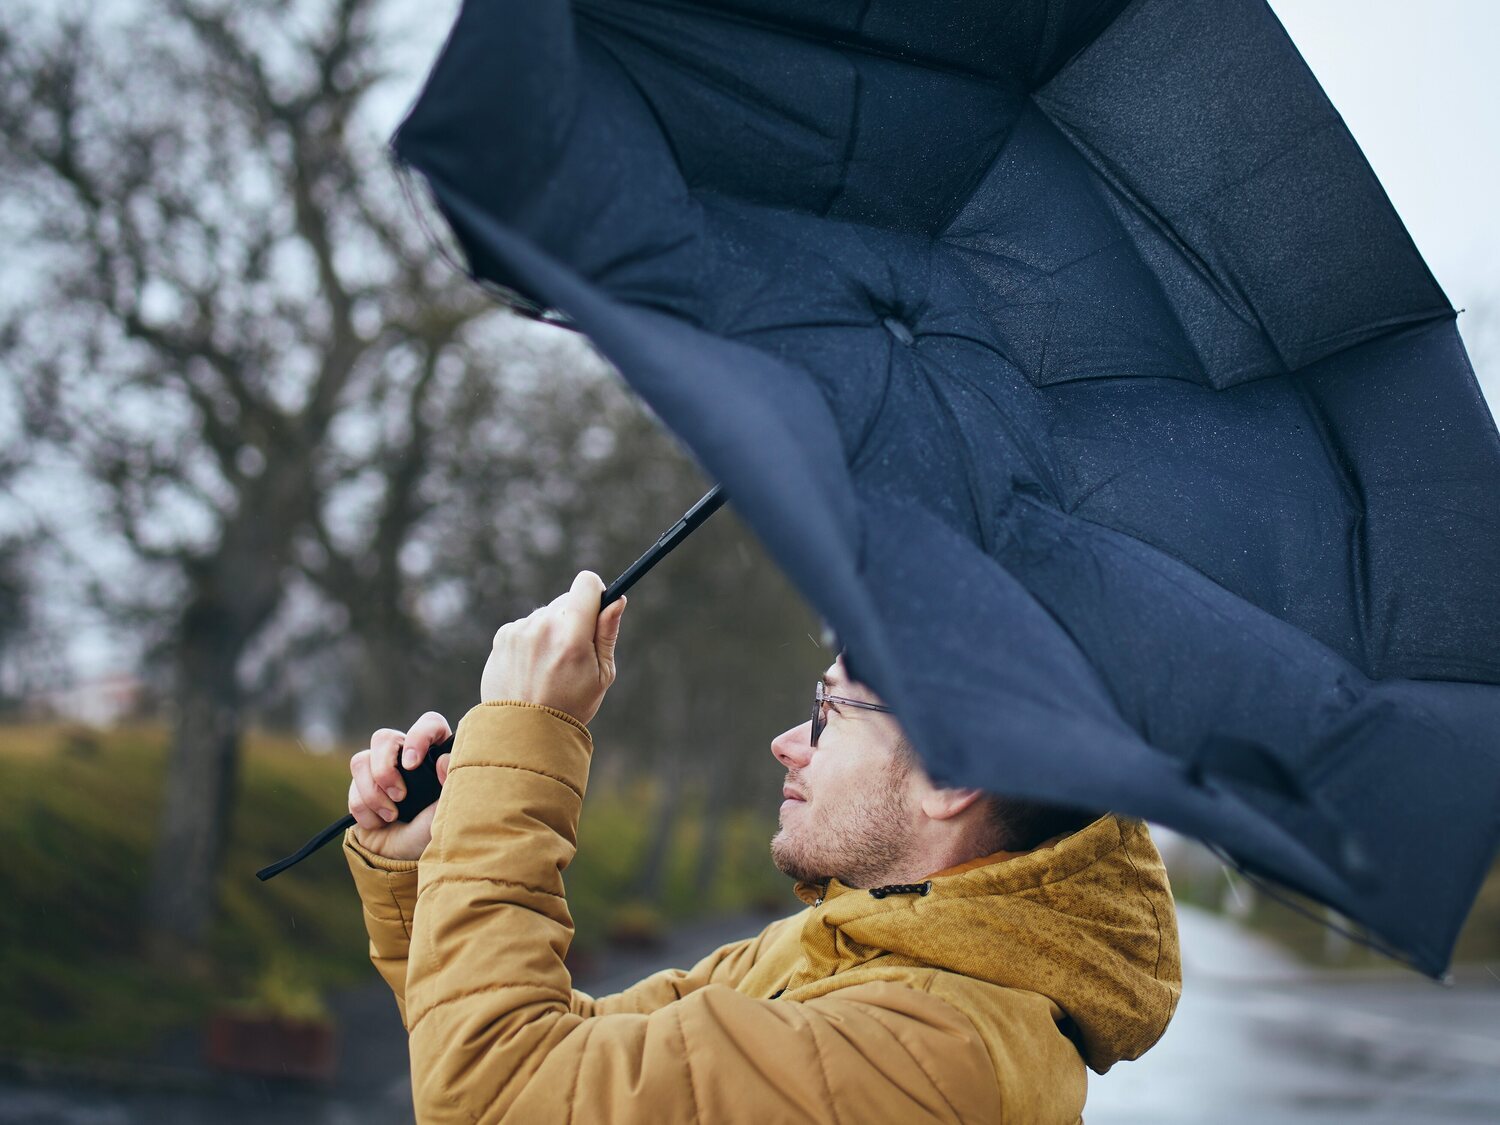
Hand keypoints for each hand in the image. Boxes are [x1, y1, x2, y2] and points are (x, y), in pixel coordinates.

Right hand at [348, 711, 452, 860]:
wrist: (404, 859)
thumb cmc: (431, 831)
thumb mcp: (448, 811)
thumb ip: (450, 785)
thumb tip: (443, 760)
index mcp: (435, 753)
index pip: (429, 723)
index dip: (418, 736)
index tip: (413, 763)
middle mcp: (406, 756)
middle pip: (383, 738)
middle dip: (385, 769)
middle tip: (400, 796)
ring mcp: (380, 770)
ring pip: (360, 761)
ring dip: (373, 794)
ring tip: (393, 816)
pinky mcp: (360, 787)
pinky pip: (352, 789)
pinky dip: (365, 811)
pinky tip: (381, 823)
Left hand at [479, 570, 625, 724]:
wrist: (523, 732)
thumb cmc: (570, 705)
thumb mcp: (601, 674)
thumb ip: (607, 633)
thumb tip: (617, 599)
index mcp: (572, 636)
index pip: (586, 584)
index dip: (595, 592)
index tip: (596, 607)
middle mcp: (543, 626)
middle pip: (567, 601)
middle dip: (574, 619)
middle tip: (573, 653)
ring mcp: (520, 630)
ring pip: (546, 615)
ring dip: (551, 631)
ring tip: (549, 667)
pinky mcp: (502, 636)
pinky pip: (525, 626)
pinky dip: (531, 640)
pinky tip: (531, 667)